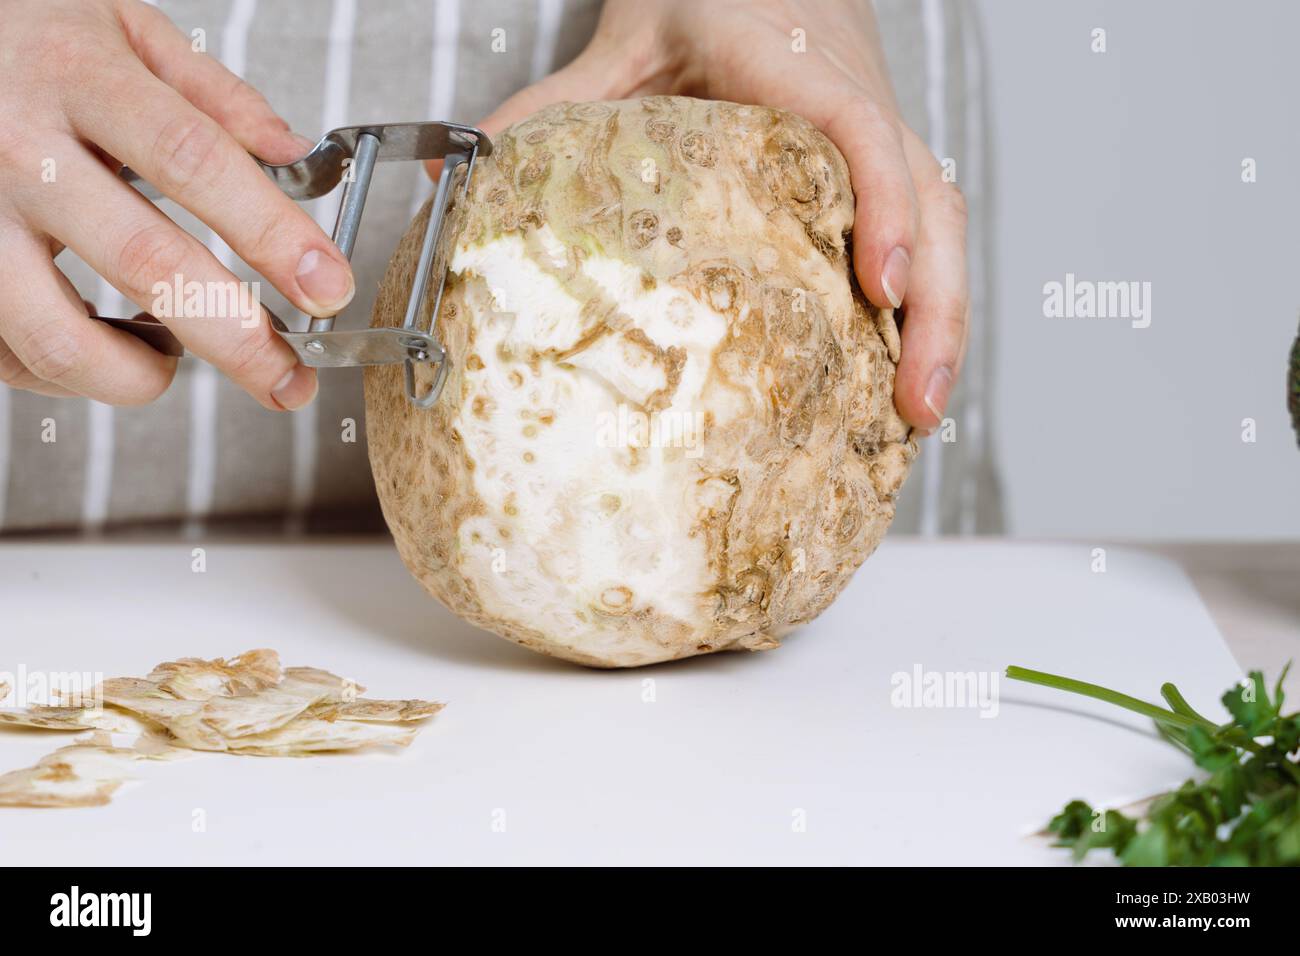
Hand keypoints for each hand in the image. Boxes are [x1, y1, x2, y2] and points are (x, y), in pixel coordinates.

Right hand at [0, 0, 355, 408]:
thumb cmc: (20, 33)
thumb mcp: (119, 26)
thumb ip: (214, 95)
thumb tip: (298, 158)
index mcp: (78, 78)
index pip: (195, 162)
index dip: (271, 234)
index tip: (328, 287)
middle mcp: (20, 151)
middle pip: (147, 264)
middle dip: (236, 339)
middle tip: (288, 379)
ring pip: (60, 337)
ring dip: (139, 374)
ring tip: (174, 358)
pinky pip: (13, 355)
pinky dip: (73, 372)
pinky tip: (106, 344)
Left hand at [474, 0, 966, 429]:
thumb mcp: (621, 45)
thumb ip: (554, 108)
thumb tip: (461, 185)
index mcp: (794, 65)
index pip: (860, 134)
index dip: (883, 211)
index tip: (880, 290)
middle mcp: (855, 98)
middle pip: (931, 199)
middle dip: (937, 309)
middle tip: (916, 407)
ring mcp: (881, 127)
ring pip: (944, 218)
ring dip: (944, 317)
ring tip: (920, 412)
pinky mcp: (882, 154)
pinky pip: (927, 220)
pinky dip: (929, 295)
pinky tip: (904, 362)